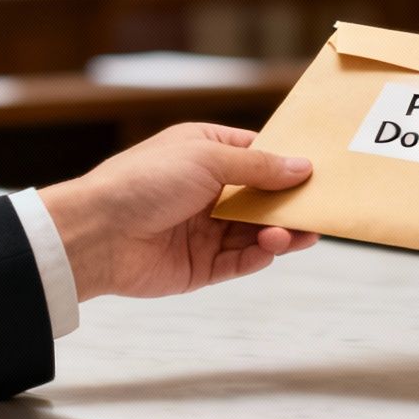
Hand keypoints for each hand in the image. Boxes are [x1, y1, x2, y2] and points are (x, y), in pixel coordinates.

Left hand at [38, 123, 317, 300]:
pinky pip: (240, 261)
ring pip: (257, 232)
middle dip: (291, 204)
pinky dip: (259, 256)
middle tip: (321, 210)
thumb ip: (258, 167)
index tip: (321, 171)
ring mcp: (205, 229)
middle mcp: (208, 191)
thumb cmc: (142, 182)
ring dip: (280, 232)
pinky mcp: (201, 266)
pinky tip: (270, 248)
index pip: (258, 155)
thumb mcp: (206, 158)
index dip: (288, 163)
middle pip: (263, 198)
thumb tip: (302, 166)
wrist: (96, 234)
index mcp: (205, 153)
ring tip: (298, 234)